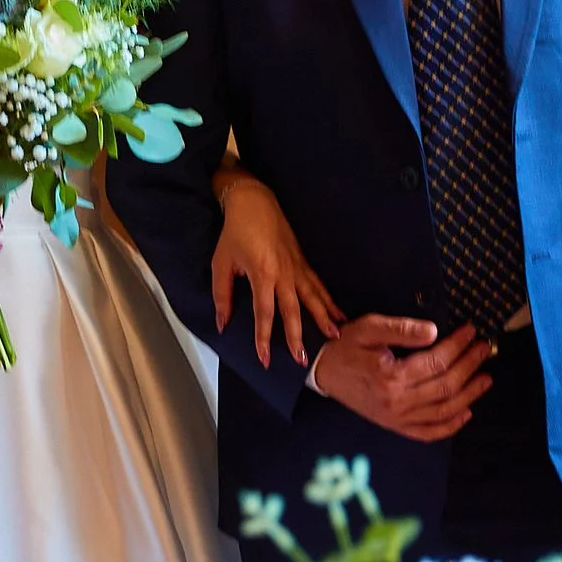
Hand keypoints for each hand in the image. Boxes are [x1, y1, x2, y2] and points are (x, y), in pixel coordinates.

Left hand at [212, 174, 342, 367]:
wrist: (253, 201)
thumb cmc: (235, 232)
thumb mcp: (221, 263)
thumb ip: (222, 295)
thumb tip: (222, 323)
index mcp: (262, 274)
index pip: (264, 314)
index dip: (264, 338)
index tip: (265, 359)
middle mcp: (284, 274)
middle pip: (293, 311)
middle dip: (297, 337)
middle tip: (303, 360)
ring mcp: (296, 267)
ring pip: (313, 298)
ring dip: (324, 319)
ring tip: (335, 338)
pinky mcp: (302, 262)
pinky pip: (318, 285)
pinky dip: (329, 300)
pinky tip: (340, 314)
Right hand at [307, 316, 492, 440]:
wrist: (323, 372)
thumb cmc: (345, 346)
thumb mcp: (368, 328)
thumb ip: (401, 329)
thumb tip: (435, 332)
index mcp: (391, 376)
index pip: (437, 361)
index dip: (458, 345)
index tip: (471, 331)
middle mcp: (398, 402)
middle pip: (446, 386)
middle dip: (470, 365)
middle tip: (484, 349)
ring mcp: (397, 418)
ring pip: (444, 411)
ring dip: (470, 395)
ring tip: (485, 378)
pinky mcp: (395, 426)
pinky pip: (429, 432)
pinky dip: (450, 425)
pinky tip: (466, 412)